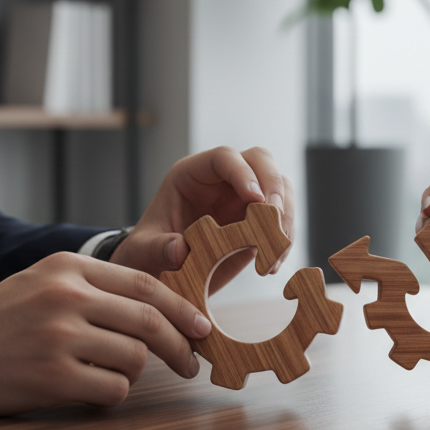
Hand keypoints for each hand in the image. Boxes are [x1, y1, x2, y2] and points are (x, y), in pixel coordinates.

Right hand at [0, 251, 211, 414]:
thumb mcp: (44, 281)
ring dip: (134, 374)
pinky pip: (112, 391)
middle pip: (149, 322)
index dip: (182, 309)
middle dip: (180, 346)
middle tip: (190, 364)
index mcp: (68, 268)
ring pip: (134, 359)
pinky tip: (91, 393)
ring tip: (110, 375)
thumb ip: (96, 287)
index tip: (201, 328)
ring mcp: (59, 338)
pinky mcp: (51, 378)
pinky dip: (112, 396)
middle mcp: (66, 297)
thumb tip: (162, 309)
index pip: (144, 285)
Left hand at [111, 146, 294, 292]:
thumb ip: (158, 249)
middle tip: (275, 219)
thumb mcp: (143, 252)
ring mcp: (243, 198)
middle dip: (274, 187)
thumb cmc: (148, 253)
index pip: (223, 157)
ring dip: (285, 216)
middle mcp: (222, 180)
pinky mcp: (258, 221)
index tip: (255, 200)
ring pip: (280, 187)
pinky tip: (274, 262)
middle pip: (260, 161)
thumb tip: (180, 249)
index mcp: (192, 175)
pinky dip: (284, 239)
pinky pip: (282, 219)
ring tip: (275, 252)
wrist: (162, 273)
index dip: (242, 172)